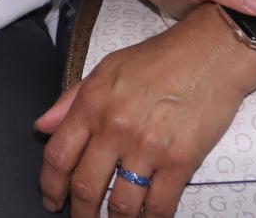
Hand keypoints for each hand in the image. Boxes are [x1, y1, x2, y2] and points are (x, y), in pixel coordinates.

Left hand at [36, 5, 255, 217]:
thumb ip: (71, 100)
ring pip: (120, 203)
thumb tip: (43, 126)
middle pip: (85, 186)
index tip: (51, 200)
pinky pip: (158, 206)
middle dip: (80, 212)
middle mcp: (115, 127)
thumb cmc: (160, 59)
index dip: (50, 185)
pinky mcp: (180, 161)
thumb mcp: (106, 69)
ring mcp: (147, 147)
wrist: (212, 54)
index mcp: (92, 104)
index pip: (58, 155)